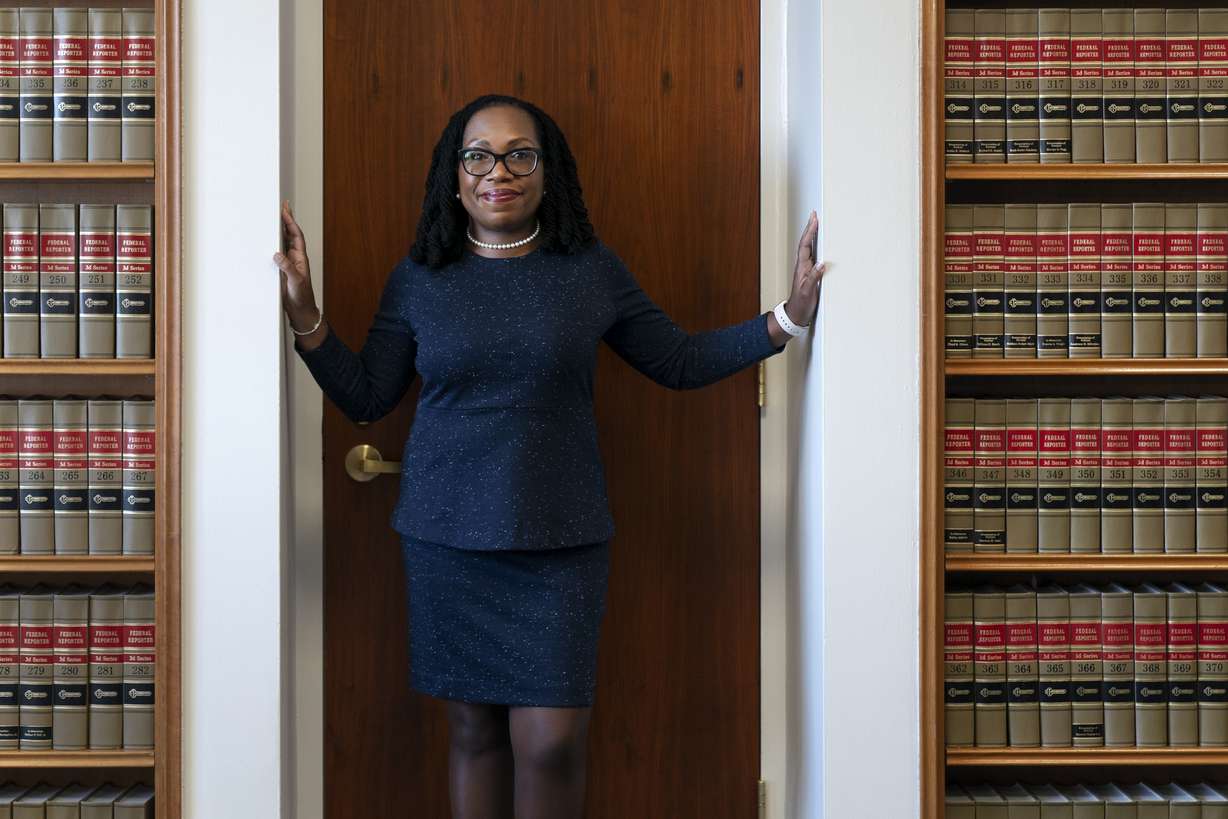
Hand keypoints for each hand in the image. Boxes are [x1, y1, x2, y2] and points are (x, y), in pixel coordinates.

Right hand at [273, 200, 323, 343]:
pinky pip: (275, 252)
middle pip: (290, 235)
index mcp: (300, 258)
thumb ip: (287, 268)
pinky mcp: (281, 269)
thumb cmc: (302, 297)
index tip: (284, 210)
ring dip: (278, 230)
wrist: (300, 311)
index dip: (290, 222)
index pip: (296, 235)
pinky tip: (265, 239)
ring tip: (273, 217)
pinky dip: (271, 244)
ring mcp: (288, 263)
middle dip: (286, 220)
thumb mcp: (295, 282)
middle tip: (281, 206)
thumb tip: (277, 254)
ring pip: (282, 242)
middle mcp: (294, 258)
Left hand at [785, 210, 825, 326]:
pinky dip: (815, 245)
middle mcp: (803, 265)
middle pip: (806, 242)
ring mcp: (806, 268)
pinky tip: (819, 242)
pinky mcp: (809, 272)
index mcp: (802, 267)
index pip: (806, 245)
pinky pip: (813, 254)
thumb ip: (814, 278)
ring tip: (816, 223)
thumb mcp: (808, 292)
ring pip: (809, 247)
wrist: (796, 314)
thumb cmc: (801, 304)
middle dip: (810, 228)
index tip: (814, 220)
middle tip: (814, 215)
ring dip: (812, 234)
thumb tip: (821, 264)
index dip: (810, 232)